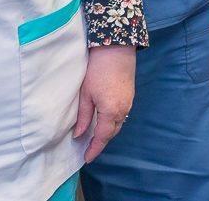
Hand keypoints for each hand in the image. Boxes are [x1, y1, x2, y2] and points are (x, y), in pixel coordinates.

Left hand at [73, 44, 135, 162]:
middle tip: (89, 149)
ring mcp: (128, 102)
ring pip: (118, 124)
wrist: (116, 49)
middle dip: (101, 142)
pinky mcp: (130, 95)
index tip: (86, 158)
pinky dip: (113, 122)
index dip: (94, 149)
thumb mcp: (86, 94)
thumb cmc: (98, 70)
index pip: (102, 137)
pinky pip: (122, 115)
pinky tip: (105, 121)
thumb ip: (84, 116)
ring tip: (95, 137)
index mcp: (110, 112)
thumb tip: (79, 134)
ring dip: (108, 132)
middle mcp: (122, 110)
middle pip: (112, 133)